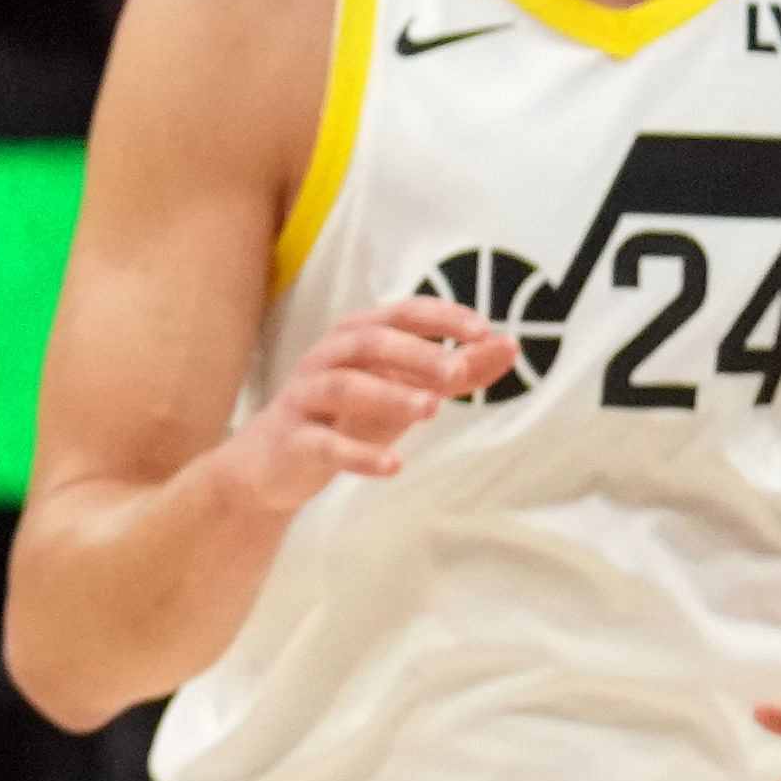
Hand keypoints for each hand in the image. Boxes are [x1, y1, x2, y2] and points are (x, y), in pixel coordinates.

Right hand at [209, 296, 509, 516]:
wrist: (270, 465)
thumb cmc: (344, 418)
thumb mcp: (405, 390)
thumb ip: (457, 370)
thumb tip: (511, 346)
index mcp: (355, 338)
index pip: (401, 314)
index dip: (441, 318)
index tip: (482, 331)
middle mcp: (325, 359)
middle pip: (370, 343)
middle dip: (417, 355)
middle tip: (457, 374)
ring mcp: (304, 399)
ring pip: (343, 386)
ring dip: (388, 394)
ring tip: (430, 411)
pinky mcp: (292, 441)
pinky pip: (323, 444)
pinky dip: (358, 454)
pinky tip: (392, 467)